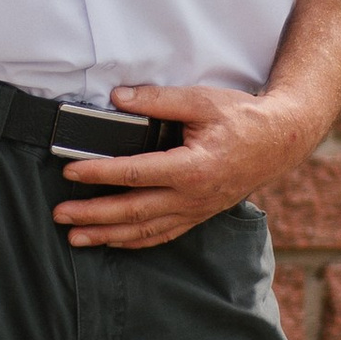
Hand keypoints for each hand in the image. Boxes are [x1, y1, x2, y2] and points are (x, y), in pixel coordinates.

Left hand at [52, 82, 314, 252]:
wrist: (280, 142)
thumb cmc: (242, 118)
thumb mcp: (201, 100)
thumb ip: (158, 100)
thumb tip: (118, 98)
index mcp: (192, 167)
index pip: (135, 174)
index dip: (100, 174)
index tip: (71, 172)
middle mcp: (192, 197)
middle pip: (134, 211)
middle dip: (93, 215)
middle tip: (60, 215)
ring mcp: (196, 211)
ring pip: (145, 230)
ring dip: (108, 235)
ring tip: (76, 238)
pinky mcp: (199, 215)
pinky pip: (163, 235)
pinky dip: (135, 242)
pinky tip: (113, 241)